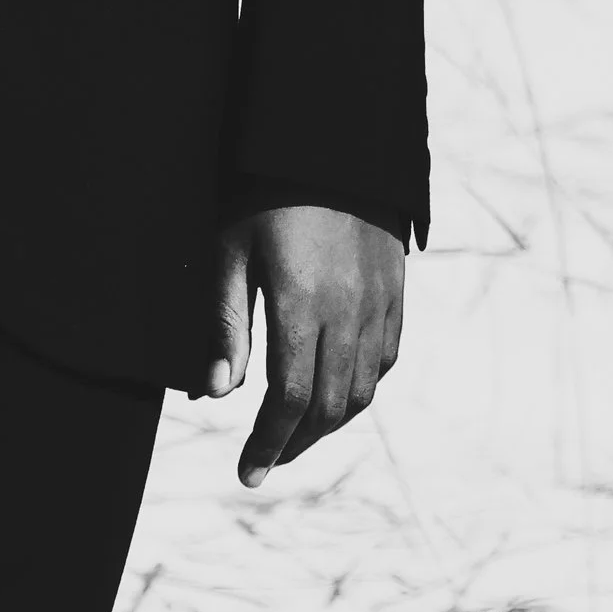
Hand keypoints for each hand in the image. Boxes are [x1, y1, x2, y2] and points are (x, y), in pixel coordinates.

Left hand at [200, 201, 403, 488]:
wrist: (332, 140)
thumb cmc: (266, 191)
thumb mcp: (232, 248)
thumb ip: (228, 322)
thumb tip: (217, 393)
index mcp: (303, 303)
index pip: (288, 399)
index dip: (268, 442)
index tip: (247, 472)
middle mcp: (349, 311)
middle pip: (327, 405)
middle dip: (295, 442)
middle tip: (266, 459)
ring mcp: (379, 303)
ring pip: (362, 390)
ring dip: (329, 423)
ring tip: (296, 434)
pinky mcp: (395, 291)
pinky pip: (386, 359)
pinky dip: (361, 388)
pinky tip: (336, 392)